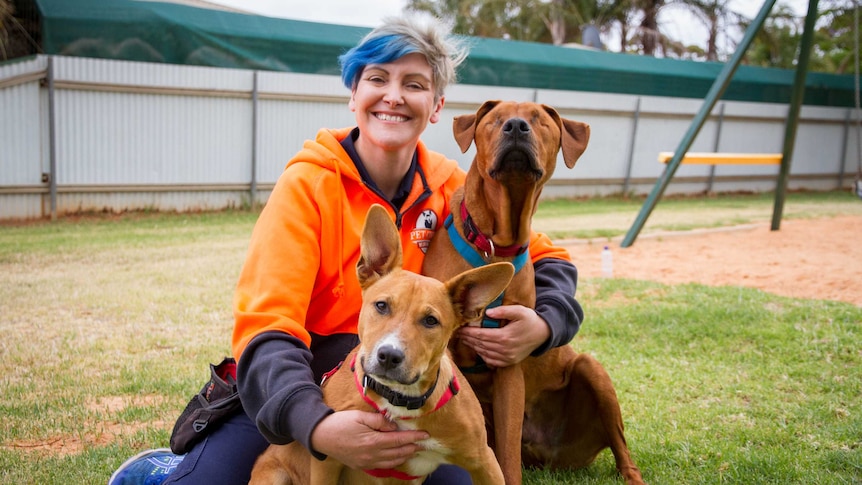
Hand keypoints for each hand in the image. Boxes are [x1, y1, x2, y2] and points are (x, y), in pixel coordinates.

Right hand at [310, 410, 428, 469]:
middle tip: (422, 443)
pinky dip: (393, 462)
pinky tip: (396, 457)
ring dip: (404, 456)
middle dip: (412, 448)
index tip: (425, 435)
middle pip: (398, 453)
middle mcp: (372, 455)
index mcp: (373, 441)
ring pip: (392, 462)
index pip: (399, 440)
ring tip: (413, 450)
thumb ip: (379, 420)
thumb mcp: (360, 416)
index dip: (414, 437)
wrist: (320, 436)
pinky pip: (382, 466)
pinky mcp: (361, 465)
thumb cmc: (340, 423)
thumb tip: (394, 425)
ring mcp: (367, 462)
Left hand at [456, 304, 549, 367]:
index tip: (460, 328)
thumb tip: (488, 312)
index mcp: (505, 337)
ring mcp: (507, 358)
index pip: (481, 335)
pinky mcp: (509, 362)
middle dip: (468, 339)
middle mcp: (505, 350)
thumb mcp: (520, 311)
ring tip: (465, 340)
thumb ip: (503, 311)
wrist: (543, 334)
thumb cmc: (530, 320)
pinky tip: (477, 349)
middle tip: (458, 333)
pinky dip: (482, 355)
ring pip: (484, 353)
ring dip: (473, 347)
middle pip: (481, 344)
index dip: (469, 332)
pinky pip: (491, 361)